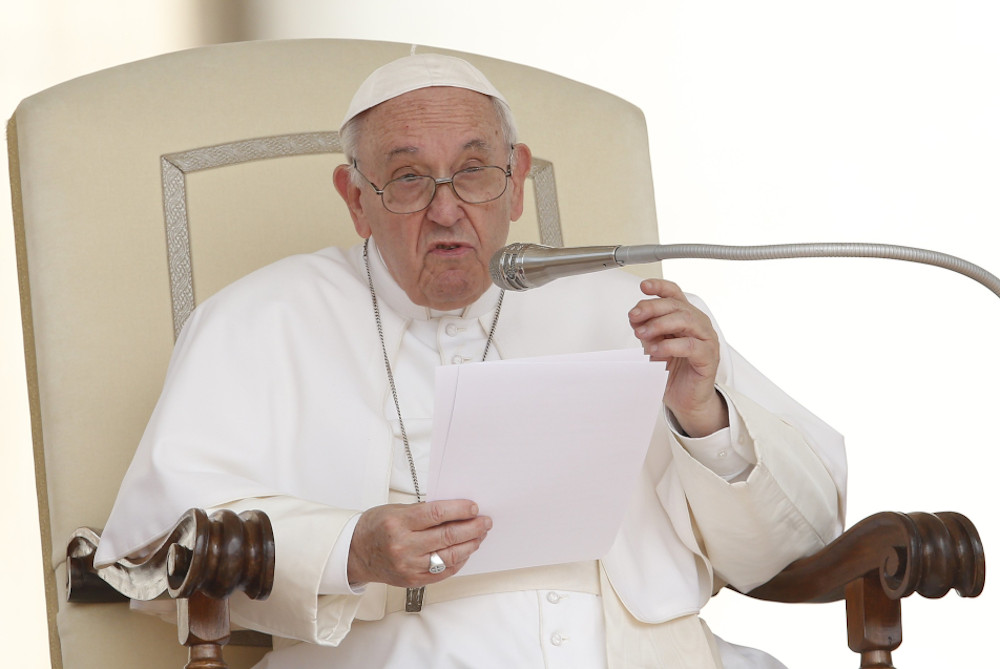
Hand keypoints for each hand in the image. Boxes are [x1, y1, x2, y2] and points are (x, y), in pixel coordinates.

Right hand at [348, 499, 491, 586]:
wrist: (355, 553)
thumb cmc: (375, 527)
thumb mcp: (396, 510)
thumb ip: (424, 511)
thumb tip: (455, 510)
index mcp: (398, 523)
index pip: (437, 514)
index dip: (460, 510)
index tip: (473, 507)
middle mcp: (403, 546)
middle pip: (448, 536)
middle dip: (472, 528)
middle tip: (485, 522)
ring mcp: (409, 566)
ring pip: (449, 556)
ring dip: (470, 545)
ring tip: (479, 536)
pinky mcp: (413, 580)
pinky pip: (443, 572)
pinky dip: (458, 561)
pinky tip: (466, 552)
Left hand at [629, 279, 727, 436]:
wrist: (685, 399)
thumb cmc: (673, 371)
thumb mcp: (653, 345)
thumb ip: (647, 329)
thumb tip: (635, 315)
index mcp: (686, 317)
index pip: (675, 294)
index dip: (660, 286)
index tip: (644, 286)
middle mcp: (698, 324)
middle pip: (677, 305)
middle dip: (652, 307)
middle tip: (635, 316)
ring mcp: (706, 340)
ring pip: (686, 320)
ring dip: (660, 324)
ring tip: (643, 334)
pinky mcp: (708, 357)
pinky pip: (691, 346)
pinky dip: (670, 346)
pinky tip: (656, 350)